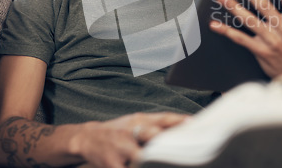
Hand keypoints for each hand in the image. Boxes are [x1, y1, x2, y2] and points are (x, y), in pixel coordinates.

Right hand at [71, 112, 188, 167]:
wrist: (88, 138)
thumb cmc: (120, 131)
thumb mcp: (136, 122)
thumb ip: (157, 124)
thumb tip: (186, 126)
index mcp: (140, 120)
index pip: (163, 118)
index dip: (178, 121)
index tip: (193, 123)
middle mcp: (131, 132)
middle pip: (151, 134)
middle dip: (167, 142)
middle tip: (186, 149)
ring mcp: (121, 148)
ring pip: (141, 156)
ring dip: (154, 161)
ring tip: (170, 164)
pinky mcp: (112, 164)